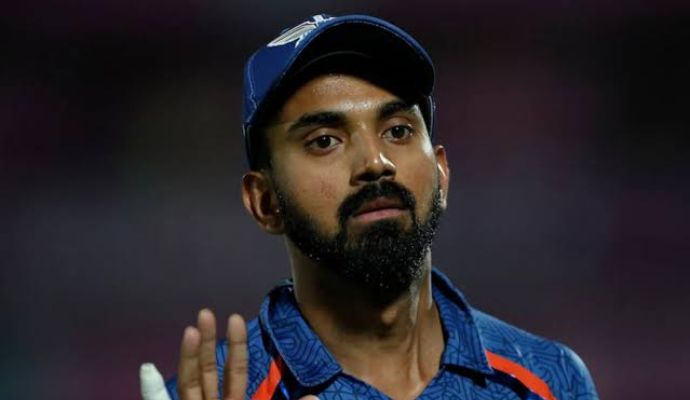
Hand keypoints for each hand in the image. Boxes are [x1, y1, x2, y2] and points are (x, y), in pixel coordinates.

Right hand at [140, 309, 317, 399]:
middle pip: (207, 372)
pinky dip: (152, 391)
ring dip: (186, 358)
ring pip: (188, 385)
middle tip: (206, 313)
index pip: (235, 373)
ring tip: (189, 329)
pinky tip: (148, 368)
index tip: (236, 319)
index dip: (235, 349)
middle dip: (206, 344)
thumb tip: (315, 398)